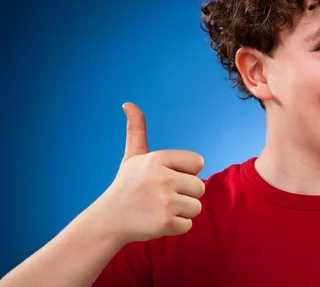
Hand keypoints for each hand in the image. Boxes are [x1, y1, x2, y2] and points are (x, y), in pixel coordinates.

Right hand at [94, 102, 205, 245]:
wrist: (107, 220)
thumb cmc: (126, 186)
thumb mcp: (132, 157)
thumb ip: (136, 130)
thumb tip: (128, 104)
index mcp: (159, 159)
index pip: (198, 163)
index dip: (186, 173)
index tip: (167, 178)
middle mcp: (163, 178)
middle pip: (200, 187)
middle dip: (185, 194)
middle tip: (161, 197)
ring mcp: (164, 201)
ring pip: (196, 207)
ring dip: (181, 212)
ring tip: (159, 209)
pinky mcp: (165, 223)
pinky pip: (188, 225)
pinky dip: (176, 227)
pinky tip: (157, 222)